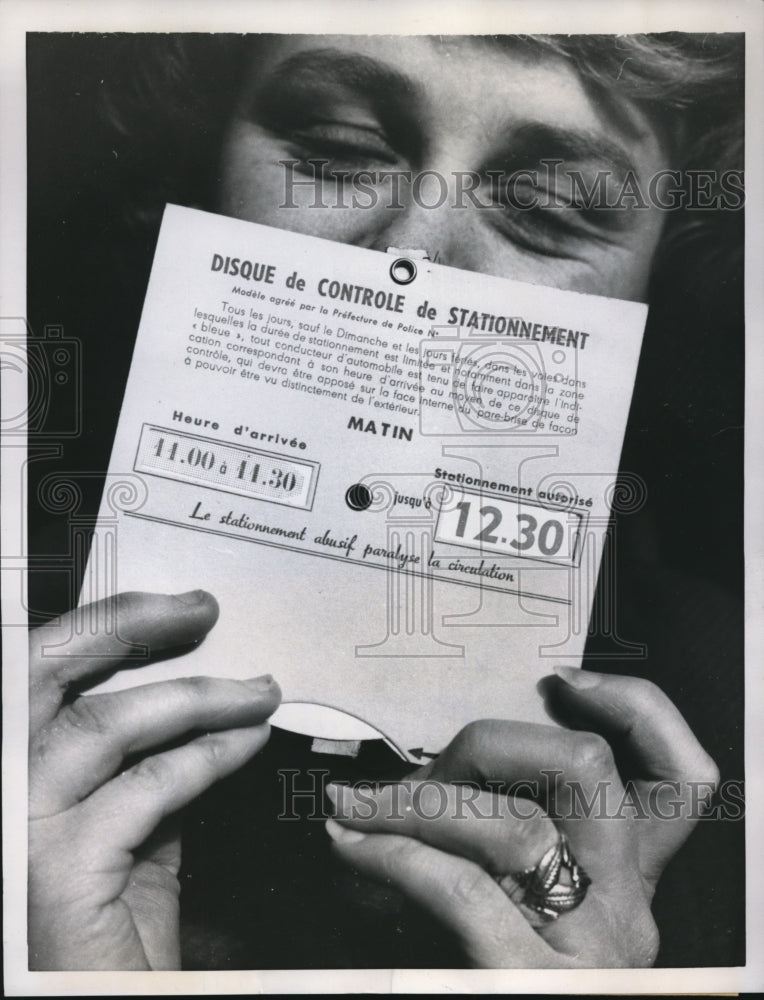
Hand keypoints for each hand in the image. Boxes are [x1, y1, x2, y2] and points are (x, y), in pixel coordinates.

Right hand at [28, 590, 280, 970]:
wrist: (99, 998)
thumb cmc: (106, 924)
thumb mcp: (124, 827)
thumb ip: (141, 764)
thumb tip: (195, 702)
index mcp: (12, 767)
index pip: (40, 672)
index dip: (101, 628)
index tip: (171, 607)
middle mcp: (0, 785)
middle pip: (44, 672)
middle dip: (127, 625)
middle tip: (202, 610)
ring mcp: (19, 825)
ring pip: (105, 726)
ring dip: (198, 699)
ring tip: (259, 692)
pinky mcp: (56, 869)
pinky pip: (145, 788)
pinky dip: (206, 758)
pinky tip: (246, 745)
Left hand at [325, 669, 718, 966]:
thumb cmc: (485, 963)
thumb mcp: (521, 894)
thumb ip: (506, 830)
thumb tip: (432, 768)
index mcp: (630, 879)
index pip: (683, 778)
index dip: (639, 710)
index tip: (562, 682)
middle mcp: (627, 908)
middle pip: (589, 768)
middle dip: (489, 742)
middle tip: (425, 768)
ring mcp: (588, 947)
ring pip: (516, 823)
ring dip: (417, 803)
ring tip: (358, 808)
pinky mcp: (529, 981)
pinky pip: (458, 887)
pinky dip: (393, 854)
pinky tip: (352, 845)